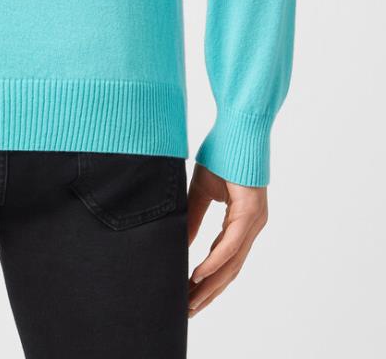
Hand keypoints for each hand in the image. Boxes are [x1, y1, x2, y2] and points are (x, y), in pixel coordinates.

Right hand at [187, 163, 267, 316]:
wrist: (237, 127)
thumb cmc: (223, 152)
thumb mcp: (202, 190)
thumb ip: (194, 216)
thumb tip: (181, 241)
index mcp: (242, 221)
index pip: (225, 259)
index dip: (207, 280)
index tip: (189, 295)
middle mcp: (252, 225)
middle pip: (230, 269)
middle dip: (208, 292)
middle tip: (188, 309)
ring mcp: (253, 221)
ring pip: (232, 263)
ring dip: (210, 284)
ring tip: (192, 301)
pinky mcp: (249, 212)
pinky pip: (231, 244)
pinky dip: (215, 261)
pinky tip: (199, 274)